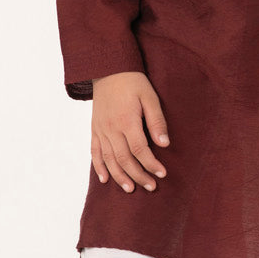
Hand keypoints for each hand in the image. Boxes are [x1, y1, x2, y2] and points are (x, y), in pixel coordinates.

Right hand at [91, 72, 169, 192]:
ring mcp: (100, 130)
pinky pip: (94, 152)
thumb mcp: (150, 97)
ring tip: (130, 188)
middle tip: (151, 186)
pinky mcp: (94, 129)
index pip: (140, 150)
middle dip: (138, 175)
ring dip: (120, 176)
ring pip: (109, 159)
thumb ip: (156, 121)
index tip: (162, 174)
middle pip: (124, 159)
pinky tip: (105, 179)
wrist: (108, 68)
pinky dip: (99, 167)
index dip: (151, 164)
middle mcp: (111, 128)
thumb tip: (164, 144)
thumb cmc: (133, 82)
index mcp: (127, 121)